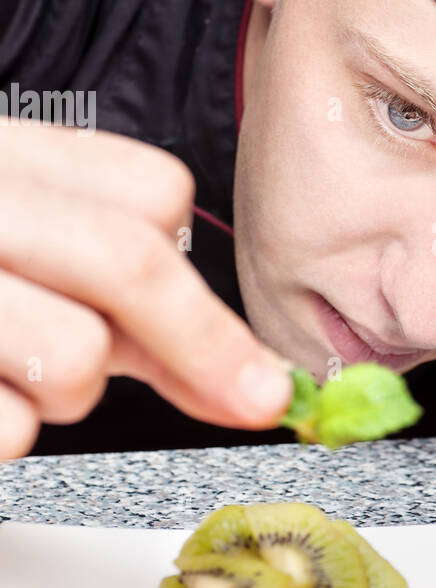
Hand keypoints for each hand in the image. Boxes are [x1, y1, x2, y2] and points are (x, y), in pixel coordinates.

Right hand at [0, 119, 292, 458]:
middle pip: (132, 261)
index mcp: (12, 158)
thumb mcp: (33, 251)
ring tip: (19, 368)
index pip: (153, 191)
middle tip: (259, 398)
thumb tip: (258, 383)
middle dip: (210, 345)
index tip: (205, 316)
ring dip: (68, 391)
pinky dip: (9, 429)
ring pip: (75, 357)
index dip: (192, 264)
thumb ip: (138, 304)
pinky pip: (9, 426)